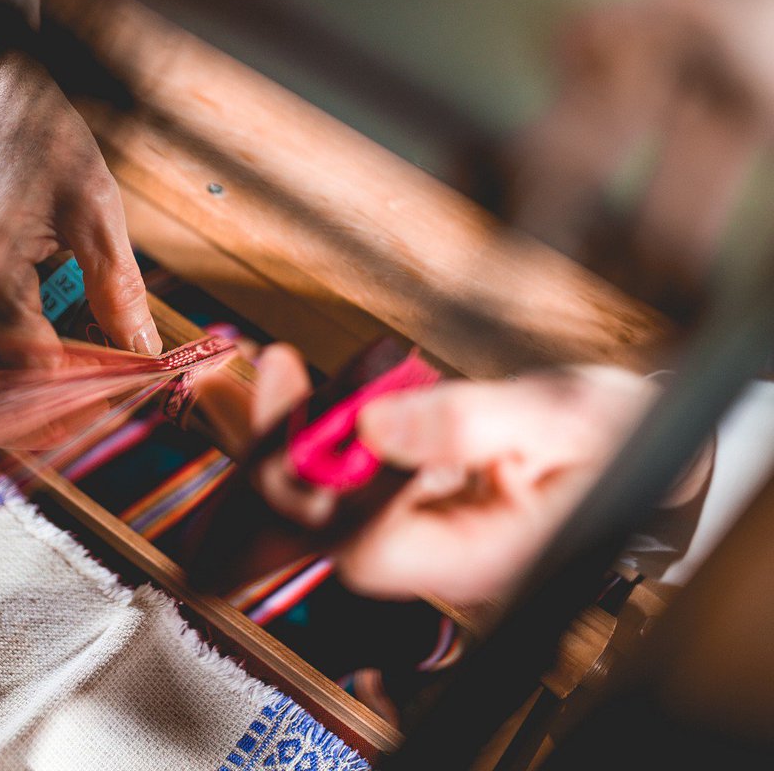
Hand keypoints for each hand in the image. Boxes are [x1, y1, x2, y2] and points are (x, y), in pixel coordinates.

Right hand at [0, 15, 159, 441]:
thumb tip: (146, 355)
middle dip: (42, 425)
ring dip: (18, 418)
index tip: (129, 395)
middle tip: (100, 412)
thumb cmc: (45, 143)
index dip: (83, 397)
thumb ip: (118, 289)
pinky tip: (55, 382)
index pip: (31, 373)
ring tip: (79, 404)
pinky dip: (6, 396)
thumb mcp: (98, 209)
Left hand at [204, 346, 667, 603]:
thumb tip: (374, 423)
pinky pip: (355, 467)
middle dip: (290, 451)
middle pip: (330, 524)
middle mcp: (438, 551)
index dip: (325, 493)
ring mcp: (424, 523)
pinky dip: (331, 422)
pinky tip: (318, 379)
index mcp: (476, 555)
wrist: (646, 443)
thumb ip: (468, 424)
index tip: (312, 418)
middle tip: (278, 376)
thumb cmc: (620, 438)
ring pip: (333, 494)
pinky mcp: (418, 492)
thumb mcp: (559, 418)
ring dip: (303, 431)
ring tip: (286, 369)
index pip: (366, 548)